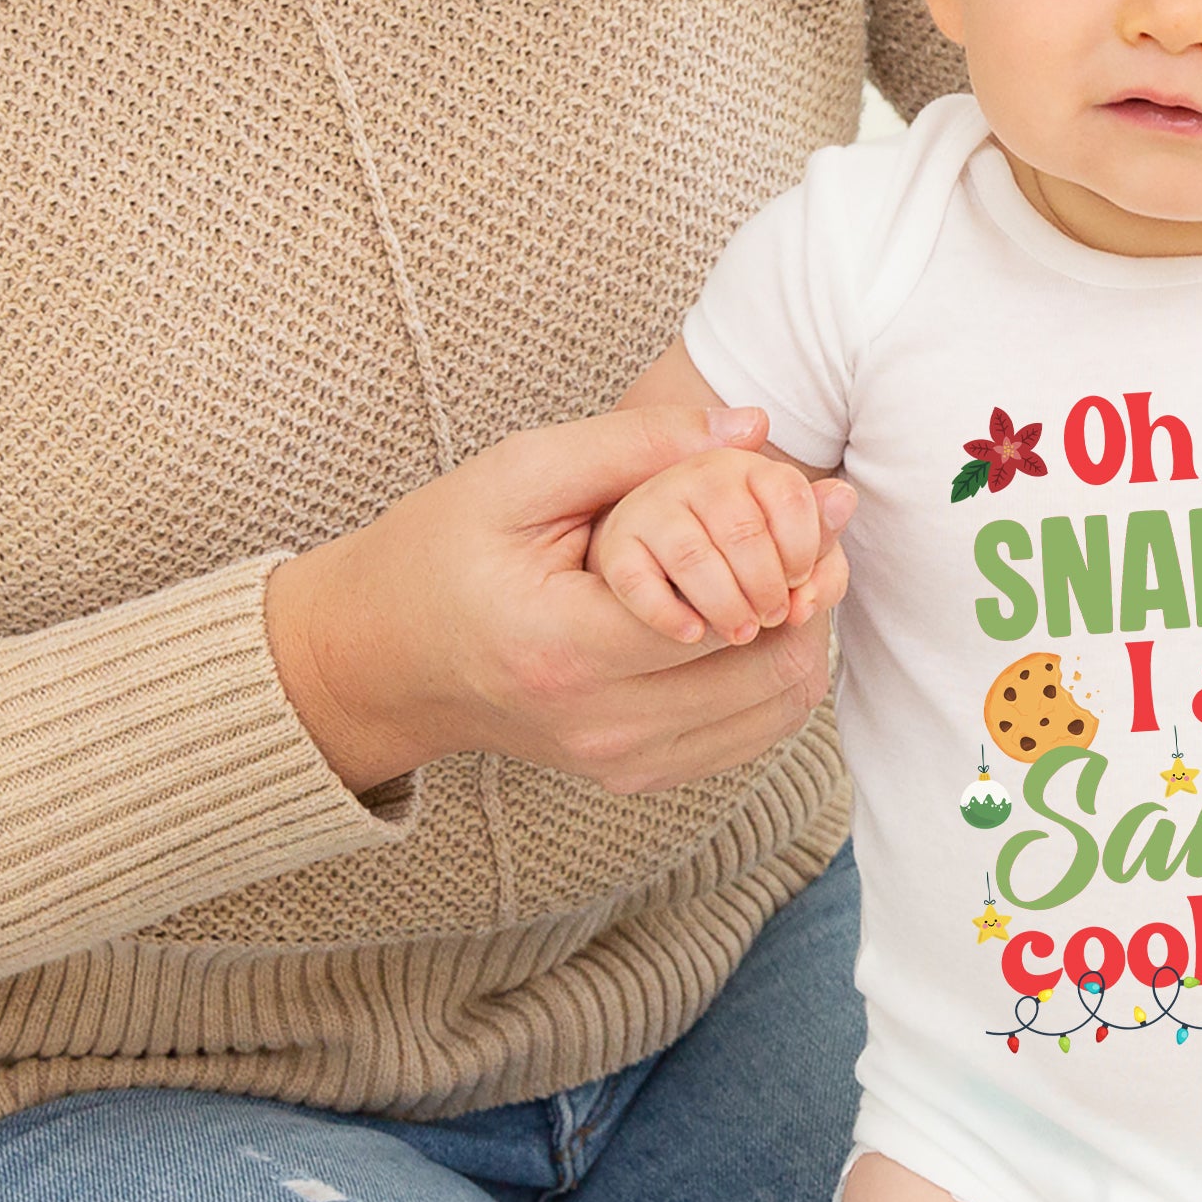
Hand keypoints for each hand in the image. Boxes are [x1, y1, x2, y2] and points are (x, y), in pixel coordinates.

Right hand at [266, 405, 856, 796]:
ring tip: (794, 565)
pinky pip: (753, 734)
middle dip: (811, 591)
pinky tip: (763, 615)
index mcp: (565, 648)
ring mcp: (621, 760)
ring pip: (778, 708)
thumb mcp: (517, 474)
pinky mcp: (637, 774)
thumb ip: (634, 444)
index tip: (816, 496)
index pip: (726, 614)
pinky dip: (777, 672)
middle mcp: (601, 724)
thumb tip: (754, 428)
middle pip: (769, 668)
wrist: (383, 659)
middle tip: (818, 527)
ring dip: (805, 633)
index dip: (789, 551)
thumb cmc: (440, 551)